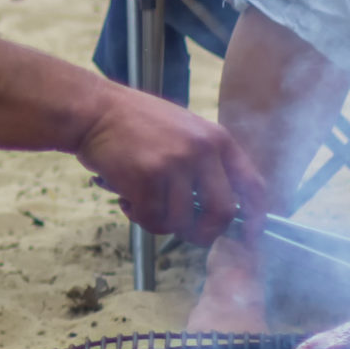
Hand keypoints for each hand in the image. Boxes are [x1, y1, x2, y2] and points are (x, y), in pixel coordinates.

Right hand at [73, 85, 268, 246]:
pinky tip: (127, 201)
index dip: (256, 218)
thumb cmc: (135, 122)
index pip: (253, 186)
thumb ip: (206, 162)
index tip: (249, 237)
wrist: (93, 111)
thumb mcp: (185, 130)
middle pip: (223, 212)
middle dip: (206, 232)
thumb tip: (224, 208)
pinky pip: (152, 219)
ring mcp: (174, 164)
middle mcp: (201, 151)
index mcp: (217, 139)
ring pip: (182, 221)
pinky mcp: (146, 178)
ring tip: (144, 205)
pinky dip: (140, 218)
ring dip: (162, 223)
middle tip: (188, 233)